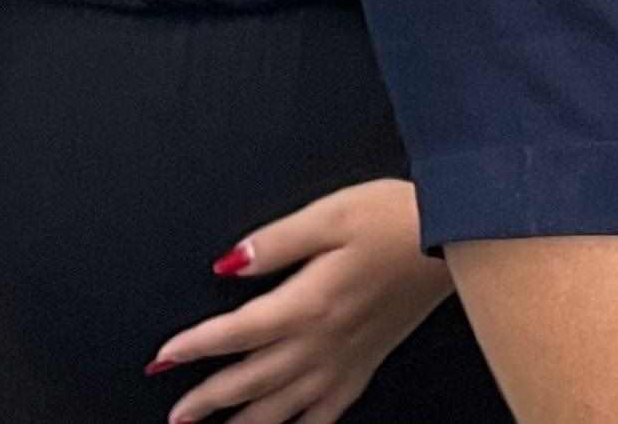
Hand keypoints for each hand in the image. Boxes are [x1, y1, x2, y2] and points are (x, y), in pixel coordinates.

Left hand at [150, 179, 450, 423]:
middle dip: (208, 399)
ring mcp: (345, 361)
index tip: (162, 358)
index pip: (237, 332)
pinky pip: (327, 413)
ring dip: (245, 423)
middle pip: (252, 380)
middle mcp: (322, 342)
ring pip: (284, 407)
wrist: (455, 242)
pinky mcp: (365, 366)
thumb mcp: (329, 214)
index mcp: (308, 303)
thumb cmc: (394, 220)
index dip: (195, 347)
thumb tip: (227, 264)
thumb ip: (274, 243)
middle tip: (174, 414)